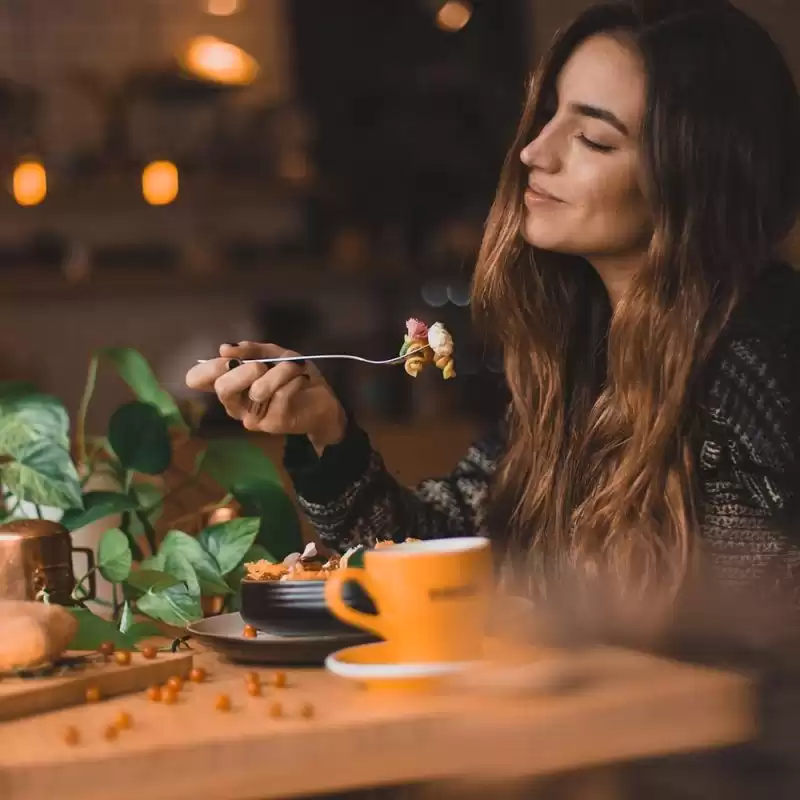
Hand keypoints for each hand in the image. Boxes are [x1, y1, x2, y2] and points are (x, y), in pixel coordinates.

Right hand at [185, 342, 345, 451]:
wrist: (324, 401)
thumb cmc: (294, 377)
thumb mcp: (274, 355)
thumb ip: (251, 350)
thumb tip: (224, 348)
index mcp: (230, 384)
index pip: (198, 380)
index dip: (205, 369)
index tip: (226, 358)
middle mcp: (235, 404)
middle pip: (223, 388)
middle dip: (245, 370)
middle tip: (261, 365)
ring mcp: (252, 417)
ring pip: (258, 390)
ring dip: (280, 372)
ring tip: (294, 368)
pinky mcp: (273, 423)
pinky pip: (281, 395)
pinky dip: (294, 381)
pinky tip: (302, 380)